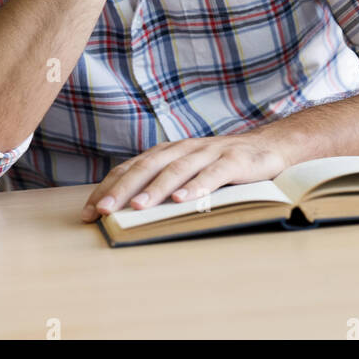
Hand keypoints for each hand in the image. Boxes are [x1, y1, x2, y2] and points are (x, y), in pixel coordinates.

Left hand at [80, 132, 293, 221]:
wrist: (269, 146)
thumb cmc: (221, 164)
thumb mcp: (188, 169)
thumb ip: (162, 181)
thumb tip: (126, 209)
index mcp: (168, 152)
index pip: (131, 167)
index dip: (108, 187)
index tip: (89, 212)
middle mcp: (184, 149)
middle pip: (147, 167)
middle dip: (122, 189)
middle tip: (103, 211)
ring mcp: (209, 153)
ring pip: (177, 170)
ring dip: (156, 189)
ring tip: (138, 207)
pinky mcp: (234, 161)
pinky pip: (213, 174)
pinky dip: (197, 187)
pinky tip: (184, 200)